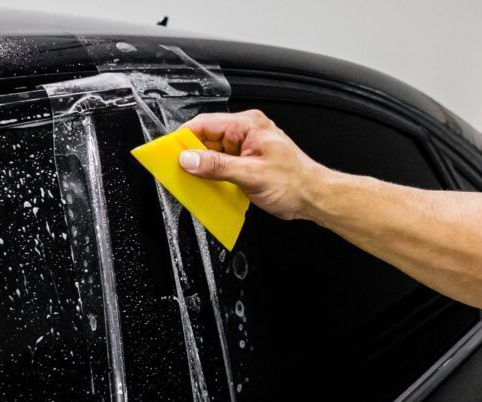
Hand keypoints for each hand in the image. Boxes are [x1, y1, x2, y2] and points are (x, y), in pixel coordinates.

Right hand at [178, 110, 329, 220]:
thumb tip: (190, 160)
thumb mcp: (251, 174)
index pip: (206, 123)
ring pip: (212, 153)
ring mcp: (245, 148)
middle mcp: (246, 132)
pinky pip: (221, 165)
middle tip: (180, 170)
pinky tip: (210, 186)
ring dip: (203, 168)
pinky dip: (213, 176)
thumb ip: (217, 166)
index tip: (170, 151)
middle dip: (193, 155)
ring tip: (196, 181)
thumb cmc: (294, 182)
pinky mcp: (245, 163)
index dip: (185, 137)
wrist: (312, 197)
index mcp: (248, 125)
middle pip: (206, 138)